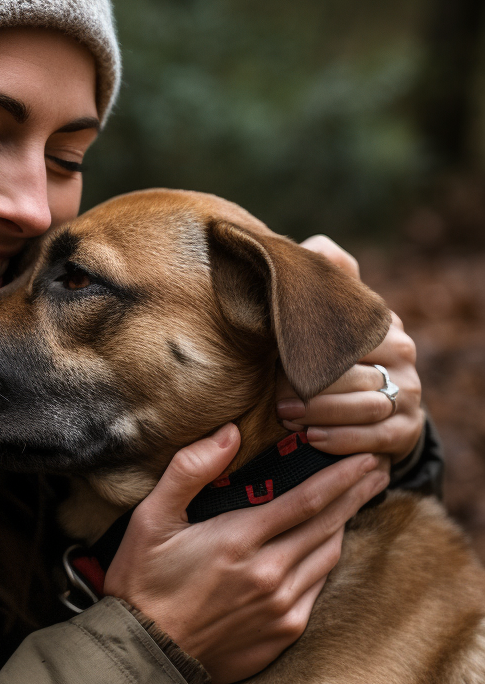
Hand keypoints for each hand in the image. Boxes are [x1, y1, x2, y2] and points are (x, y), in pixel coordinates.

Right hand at [103, 424, 388, 683]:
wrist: (145, 655)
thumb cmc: (142, 580)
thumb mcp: (151, 518)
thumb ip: (189, 470)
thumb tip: (229, 433)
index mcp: (238, 540)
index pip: (306, 500)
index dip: (340, 477)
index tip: (364, 458)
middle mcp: (269, 574)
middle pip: (327, 526)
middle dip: (355, 494)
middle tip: (377, 471)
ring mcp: (281, 607)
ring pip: (327, 558)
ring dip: (343, 527)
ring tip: (354, 504)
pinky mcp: (282, 633)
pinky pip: (317, 589)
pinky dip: (324, 562)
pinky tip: (323, 550)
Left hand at [275, 235, 423, 462]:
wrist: (363, 399)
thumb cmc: (328, 348)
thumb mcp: (324, 309)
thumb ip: (321, 274)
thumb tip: (312, 245)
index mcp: (380, 322)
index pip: (346, 335)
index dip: (305, 352)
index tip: (273, 363)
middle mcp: (402, 355)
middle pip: (353, 372)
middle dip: (309, 388)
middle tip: (275, 399)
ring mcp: (408, 393)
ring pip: (366, 405)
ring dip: (322, 414)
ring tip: (287, 416)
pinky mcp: (407, 430)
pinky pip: (377, 437)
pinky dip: (342, 439)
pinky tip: (313, 437)